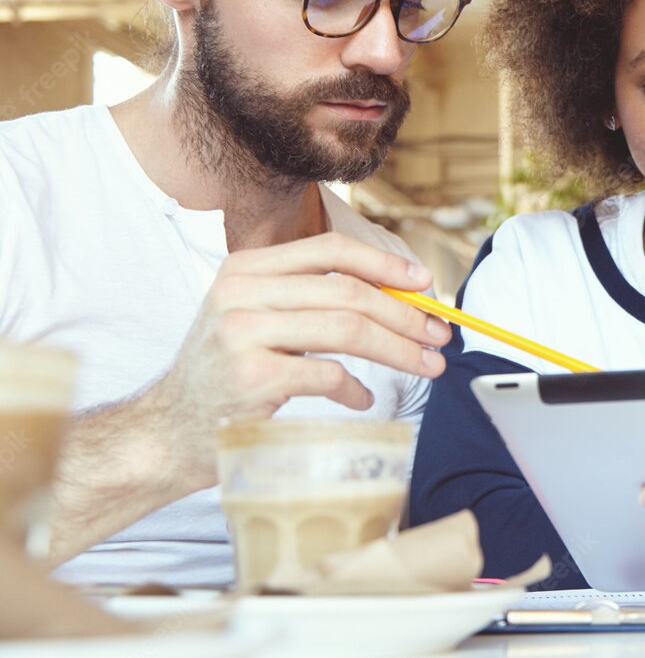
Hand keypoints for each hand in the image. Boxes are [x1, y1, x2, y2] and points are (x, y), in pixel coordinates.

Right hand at [148, 232, 449, 485]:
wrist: (167, 431)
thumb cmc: (227, 374)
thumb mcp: (257, 318)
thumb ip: (311, 299)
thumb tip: (400, 295)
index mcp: (246, 268)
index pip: (330, 250)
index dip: (385, 265)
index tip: (426, 284)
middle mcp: (240, 292)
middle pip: (347, 292)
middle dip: (405, 314)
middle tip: (439, 336)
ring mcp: (242, 334)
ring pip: (347, 329)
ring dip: (398, 349)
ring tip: (427, 366)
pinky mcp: (251, 378)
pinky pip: (328, 375)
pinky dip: (357, 390)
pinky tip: (363, 400)